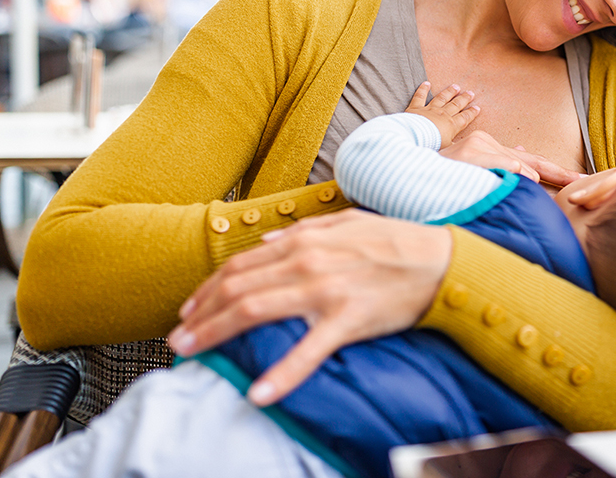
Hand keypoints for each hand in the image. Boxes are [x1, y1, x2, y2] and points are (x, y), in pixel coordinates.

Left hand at [168, 210, 451, 405]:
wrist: (439, 261)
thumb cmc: (393, 242)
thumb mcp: (345, 223)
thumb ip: (303, 230)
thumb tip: (267, 243)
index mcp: (304, 240)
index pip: (241, 265)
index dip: (209, 288)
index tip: (188, 309)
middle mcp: (307, 262)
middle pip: (238, 289)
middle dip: (201, 314)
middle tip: (177, 338)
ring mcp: (325, 291)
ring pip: (256, 311)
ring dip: (218, 332)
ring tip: (193, 353)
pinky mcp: (347, 319)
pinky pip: (308, 350)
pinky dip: (282, 373)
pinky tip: (259, 393)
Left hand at [405, 81, 479, 147]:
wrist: (415, 137)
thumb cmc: (432, 144)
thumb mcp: (447, 149)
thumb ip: (455, 148)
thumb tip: (463, 149)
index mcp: (451, 125)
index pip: (464, 118)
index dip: (471, 113)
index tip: (477, 107)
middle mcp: (443, 115)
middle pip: (456, 105)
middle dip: (464, 99)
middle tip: (471, 93)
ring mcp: (430, 109)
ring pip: (442, 98)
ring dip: (449, 92)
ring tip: (456, 87)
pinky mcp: (416, 107)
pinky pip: (420, 96)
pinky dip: (423, 89)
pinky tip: (427, 83)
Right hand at [439, 130, 583, 187]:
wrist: (411, 166)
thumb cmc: (443, 175)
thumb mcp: (474, 173)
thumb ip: (501, 168)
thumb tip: (528, 168)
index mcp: (494, 151)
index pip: (532, 162)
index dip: (557, 172)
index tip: (581, 181)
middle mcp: (489, 145)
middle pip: (532, 162)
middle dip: (560, 173)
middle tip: (585, 182)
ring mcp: (479, 147)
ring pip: (516, 164)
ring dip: (536, 178)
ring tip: (558, 184)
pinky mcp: (470, 154)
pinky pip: (499, 164)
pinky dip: (515, 172)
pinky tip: (529, 180)